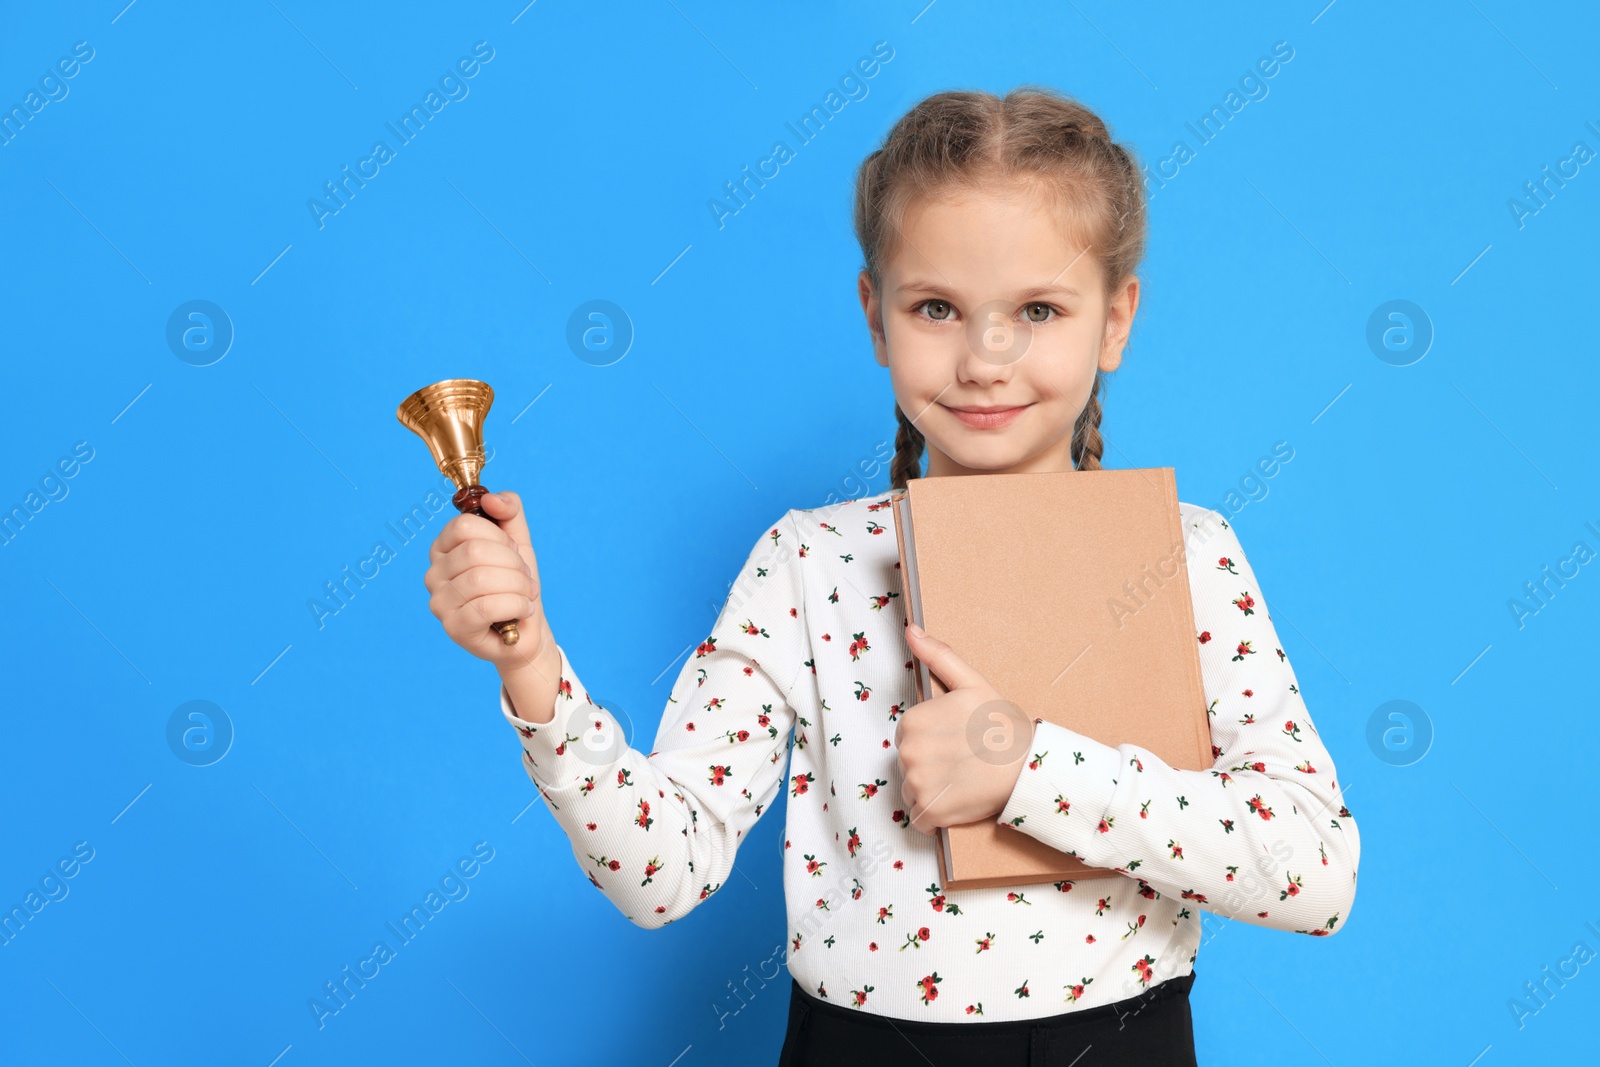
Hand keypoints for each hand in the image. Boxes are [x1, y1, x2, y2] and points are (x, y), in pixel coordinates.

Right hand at [424, 490, 553, 670]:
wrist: (527, 628)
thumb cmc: (516, 584)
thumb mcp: (518, 540)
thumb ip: (509, 510)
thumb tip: (491, 498)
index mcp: (443, 548)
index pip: (463, 525)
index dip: (499, 537)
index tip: (513, 552)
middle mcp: (433, 574)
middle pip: (474, 551)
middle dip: (513, 563)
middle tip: (525, 578)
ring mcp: (439, 602)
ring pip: (481, 579)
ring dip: (518, 586)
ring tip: (527, 594)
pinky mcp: (454, 628)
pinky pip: (486, 607)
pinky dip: (516, 605)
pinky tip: (523, 610)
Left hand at [897, 623, 1035, 834]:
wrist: (1029, 765)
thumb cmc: (1003, 725)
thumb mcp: (971, 684)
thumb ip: (938, 657)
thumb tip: (911, 630)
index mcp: (912, 721)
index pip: (909, 738)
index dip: (932, 741)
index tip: (956, 741)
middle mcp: (908, 752)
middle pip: (909, 766)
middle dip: (930, 767)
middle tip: (963, 761)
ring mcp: (918, 784)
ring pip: (913, 792)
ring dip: (932, 792)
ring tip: (962, 781)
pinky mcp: (931, 812)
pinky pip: (920, 820)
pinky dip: (935, 817)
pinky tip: (958, 802)